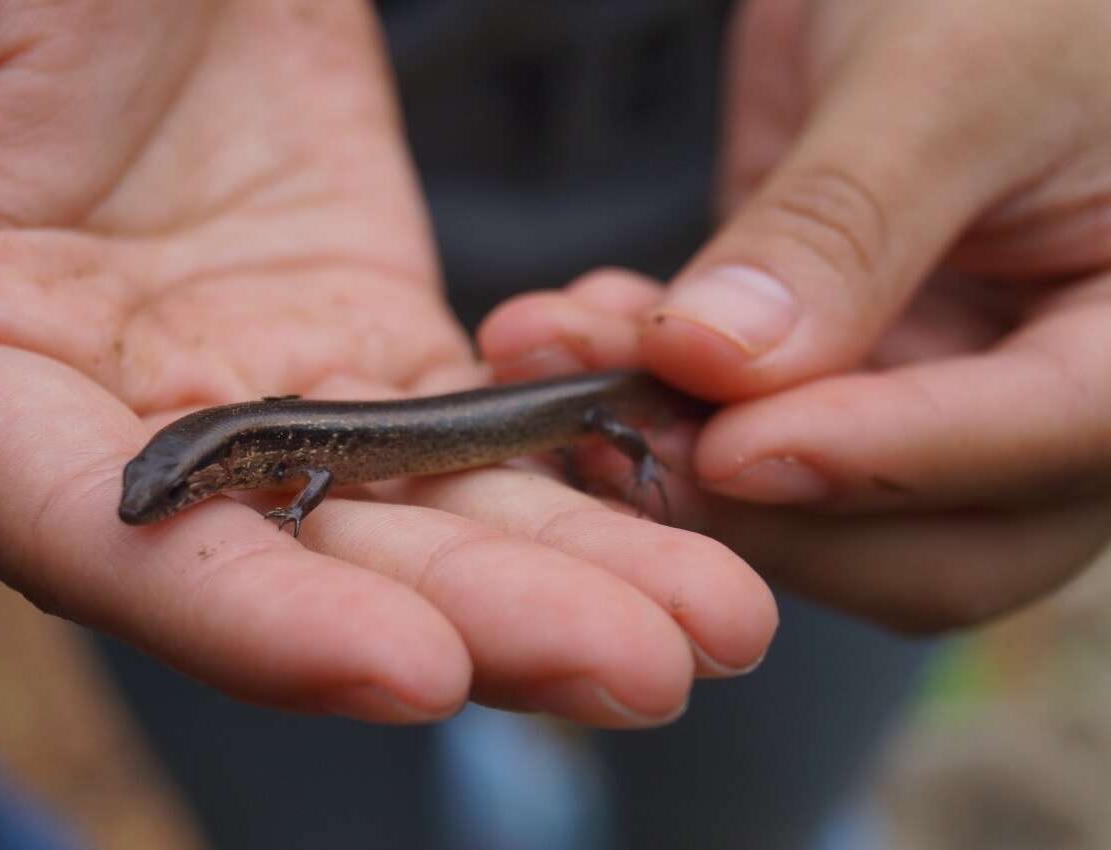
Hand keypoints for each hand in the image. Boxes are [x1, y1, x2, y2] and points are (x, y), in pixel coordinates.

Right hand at [0, 1, 774, 726]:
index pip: (111, 540)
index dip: (250, 621)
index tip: (412, 669)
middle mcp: (119, 412)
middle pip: (308, 560)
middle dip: (480, 622)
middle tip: (654, 670)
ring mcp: (254, 370)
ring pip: (416, 505)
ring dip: (566, 569)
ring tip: (717, 624)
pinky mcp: (357, 317)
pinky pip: (472, 417)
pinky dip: (567, 462)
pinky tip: (673, 497)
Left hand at [479, 0, 1110, 631]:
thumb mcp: (948, 74)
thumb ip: (846, 227)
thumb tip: (721, 365)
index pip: (1034, 442)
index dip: (873, 459)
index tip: (729, 448)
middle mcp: (1050, 392)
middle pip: (921, 537)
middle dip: (753, 498)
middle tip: (615, 436)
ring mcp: (936, 389)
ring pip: (809, 499)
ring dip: (673, 445)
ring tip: (560, 363)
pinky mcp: (838, 365)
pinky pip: (742, 420)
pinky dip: (657, 390)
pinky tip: (581, 333)